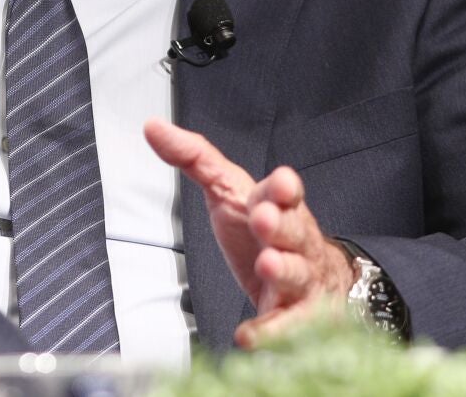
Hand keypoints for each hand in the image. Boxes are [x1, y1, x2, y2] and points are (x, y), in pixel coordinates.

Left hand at [144, 119, 354, 348]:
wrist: (313, 279)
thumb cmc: (261, 229)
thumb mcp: (228, 189)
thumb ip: (194, 158)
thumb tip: (152, 127)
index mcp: (278, 206)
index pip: (286, 192)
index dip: (284, 188)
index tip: (279, 182)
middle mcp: (295, 240)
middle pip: (295, 230)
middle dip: (280, 224)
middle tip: (264, 220)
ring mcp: (300, 279)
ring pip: (297, 274)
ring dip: (283, 270)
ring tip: (267, 265)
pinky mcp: (298, 318)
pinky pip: (288, 326)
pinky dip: (270, 333)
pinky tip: (248, 338)